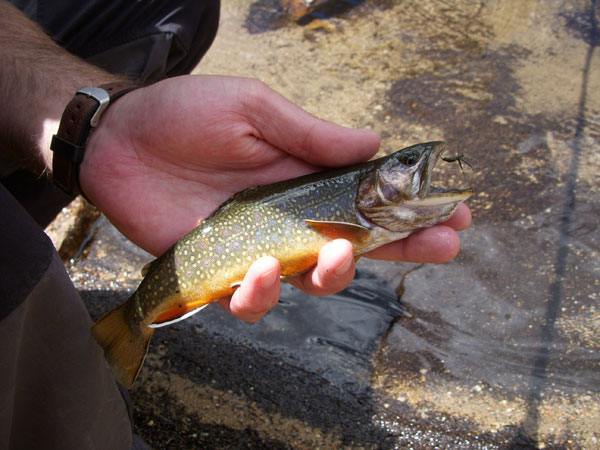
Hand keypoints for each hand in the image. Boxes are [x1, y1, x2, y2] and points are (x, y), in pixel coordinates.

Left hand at [80, 75, 470, 321]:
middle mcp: (288, 216)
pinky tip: (263, 272)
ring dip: (333, 275)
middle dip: (401, 248)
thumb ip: (310, 134)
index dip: (411, 206)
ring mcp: (257, 246)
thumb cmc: (185, 113)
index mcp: (303, 174)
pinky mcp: (218, 270)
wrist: (119, 137)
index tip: (455, 212)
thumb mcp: (254, 107)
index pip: (368, 195)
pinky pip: (251, 298)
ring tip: (333, 254)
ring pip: (311, 279)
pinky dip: (262, 294)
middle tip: (439, 245)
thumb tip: (375, 141)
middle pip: (356, 243)